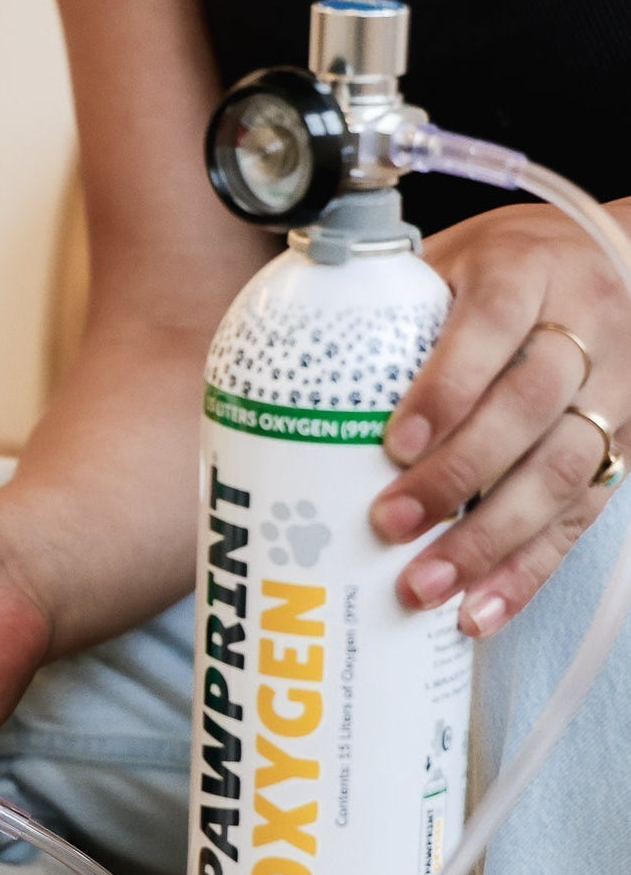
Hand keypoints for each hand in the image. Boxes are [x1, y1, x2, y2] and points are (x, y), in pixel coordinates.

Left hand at [369, 197, 630, 636]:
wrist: (616, 260)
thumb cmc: (504, 268)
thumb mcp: (450, 262)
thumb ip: (390, 310)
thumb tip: (278, 377)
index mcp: (527, 272)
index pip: (492, 324)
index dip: (446, 387)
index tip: (393, 442)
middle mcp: (583, 329)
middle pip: (527, 408)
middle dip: (456, 476)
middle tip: (389, 526)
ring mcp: (613, 392)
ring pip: (561, 472)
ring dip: (489, 541)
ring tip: (425, 588)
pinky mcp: (626, 449)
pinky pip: (580, 518)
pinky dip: (527, 573)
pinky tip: (480, 614)